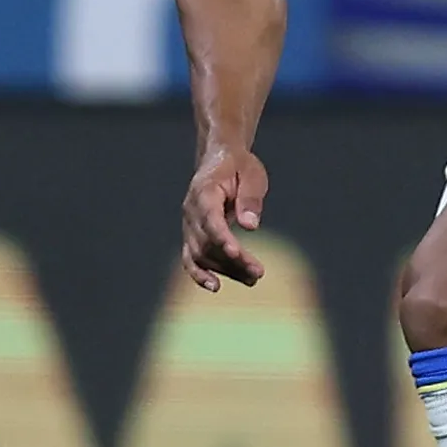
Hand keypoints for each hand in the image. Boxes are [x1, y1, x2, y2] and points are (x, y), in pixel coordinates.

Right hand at [182, 145, 269, 292]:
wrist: (220, 159)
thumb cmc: (239, 166)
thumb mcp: (252, 174)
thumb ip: (250, 198)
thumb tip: (250, 226)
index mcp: (204, 192)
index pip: (210, 219)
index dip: (222, 238)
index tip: (237, 253)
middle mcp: (191, 211)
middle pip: (207, 242)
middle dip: (232, 261)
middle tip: (258, 272)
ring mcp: (189, 225)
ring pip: (201, 255)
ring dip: (225, 270)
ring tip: (252, 279)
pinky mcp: (192, 235)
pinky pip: (191, 258)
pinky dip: (200, 274)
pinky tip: (215, 287)